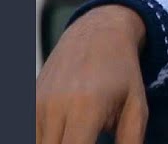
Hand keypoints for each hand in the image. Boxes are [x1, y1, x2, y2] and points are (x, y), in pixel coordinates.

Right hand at [36, 4, 149, 143]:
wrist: (98, 33)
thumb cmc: (122, 72)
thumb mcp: (136, 106)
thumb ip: (130, 141)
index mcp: (86, 108)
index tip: (94, 143)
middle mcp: (56, 106)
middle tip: (89, 138)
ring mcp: (38, 103)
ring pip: (38, 143)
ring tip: (82, 134)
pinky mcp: (30, 102)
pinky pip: (32, 133)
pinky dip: (46, 138)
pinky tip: (64, 133)